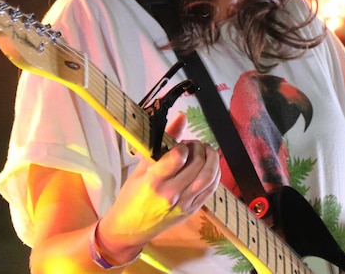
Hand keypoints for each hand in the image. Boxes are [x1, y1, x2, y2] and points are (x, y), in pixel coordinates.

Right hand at [96, 113, 219, 261]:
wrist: (130, 228)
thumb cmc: (132, 196)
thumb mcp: (141, 167)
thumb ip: (163, 141)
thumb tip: (181, 117)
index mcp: (154, 181)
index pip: (178, 157)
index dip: (183, 146)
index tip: (179, 145)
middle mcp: (171, 194)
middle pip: (197, 165)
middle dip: (199, 149)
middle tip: (193, 145)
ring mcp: (184, 204)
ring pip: (208, 177)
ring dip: (212, 159)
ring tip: (205, 152)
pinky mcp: (192, 210)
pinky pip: (211, 189)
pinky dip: (215, 173)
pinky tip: (210, 165)